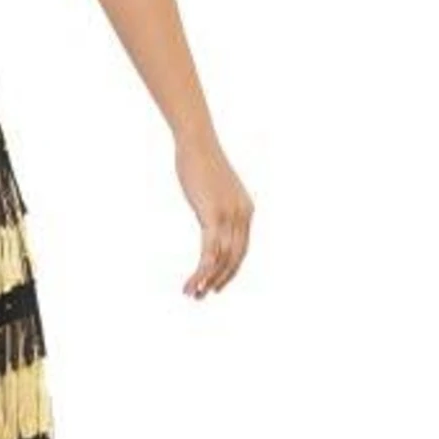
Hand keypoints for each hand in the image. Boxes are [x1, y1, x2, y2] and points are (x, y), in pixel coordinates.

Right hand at [175, 130, 252, 297]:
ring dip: (207, 281)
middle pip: (235, 259)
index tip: (215, 286)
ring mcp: (229, 216)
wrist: (196, 142)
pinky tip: (192, 281)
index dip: (229, 271)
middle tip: (202, 296)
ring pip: (222, 259)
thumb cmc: (200, 161)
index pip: (241, 250)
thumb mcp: (212, 189)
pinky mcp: (213, 215)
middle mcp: (243, 215)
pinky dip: (202, 271)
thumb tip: (210, 218)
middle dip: (219, 281)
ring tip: (192, 294)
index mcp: (246, 210)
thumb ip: (215, 207)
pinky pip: (210, 252)